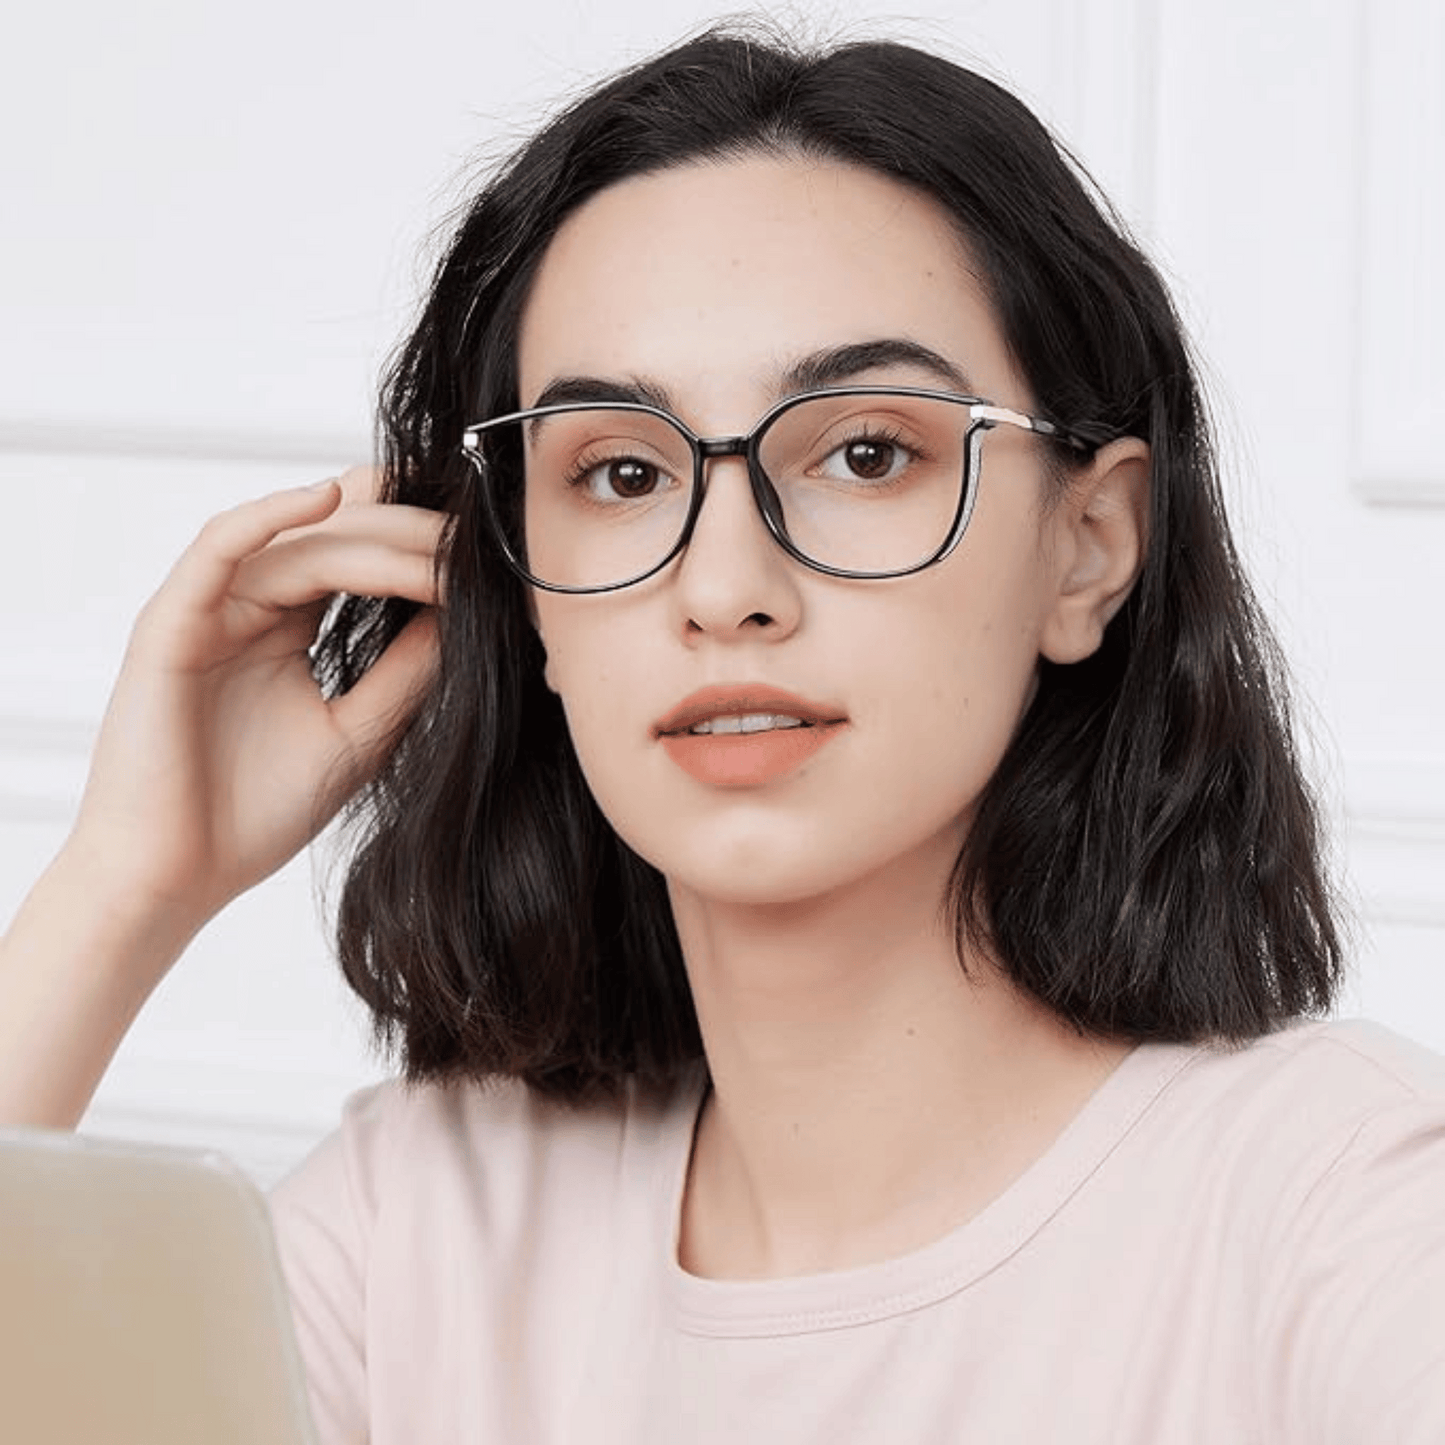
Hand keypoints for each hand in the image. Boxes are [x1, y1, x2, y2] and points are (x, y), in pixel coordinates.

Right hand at [65, 467, 443, 937]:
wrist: (176, 879)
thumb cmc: (253, 814)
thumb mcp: (360, 732)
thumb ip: (407, 670)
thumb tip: (466, 611)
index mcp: (289, 627)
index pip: (359, 558)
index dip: (420, 545)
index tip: (489, 552)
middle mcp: (249, 607)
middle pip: (335, 537)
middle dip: (410, 533)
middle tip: (476, 535)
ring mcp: (208, 611)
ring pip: (296, 541)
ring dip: (370, 533)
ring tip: (436, 536)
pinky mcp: (169, 624)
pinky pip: (218, 549)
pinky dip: (270, 515)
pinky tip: (328, 497)